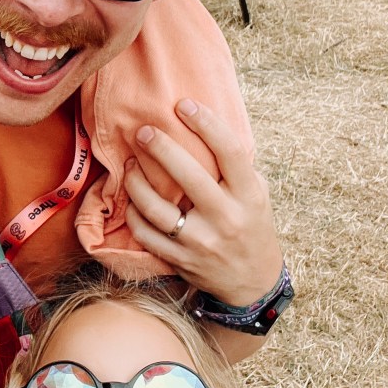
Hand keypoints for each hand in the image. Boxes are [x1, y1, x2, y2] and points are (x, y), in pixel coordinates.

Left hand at [123, 98, 283, 307]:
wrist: (253, 282)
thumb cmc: (251, 224)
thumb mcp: (257, 194)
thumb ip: (235, 166)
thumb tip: (203, 123)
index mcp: (249, 195)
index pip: (229, 152)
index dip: (206, 124)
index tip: (183, 104)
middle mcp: (226, 217)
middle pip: (188, 175)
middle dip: (161, 148)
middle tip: (143, 131)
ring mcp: (201, 241)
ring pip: (157, 207)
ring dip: (136, 181)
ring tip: (130, 164)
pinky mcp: (180, 260)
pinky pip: (146, 232)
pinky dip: (133, 213)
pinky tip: (131, 199)